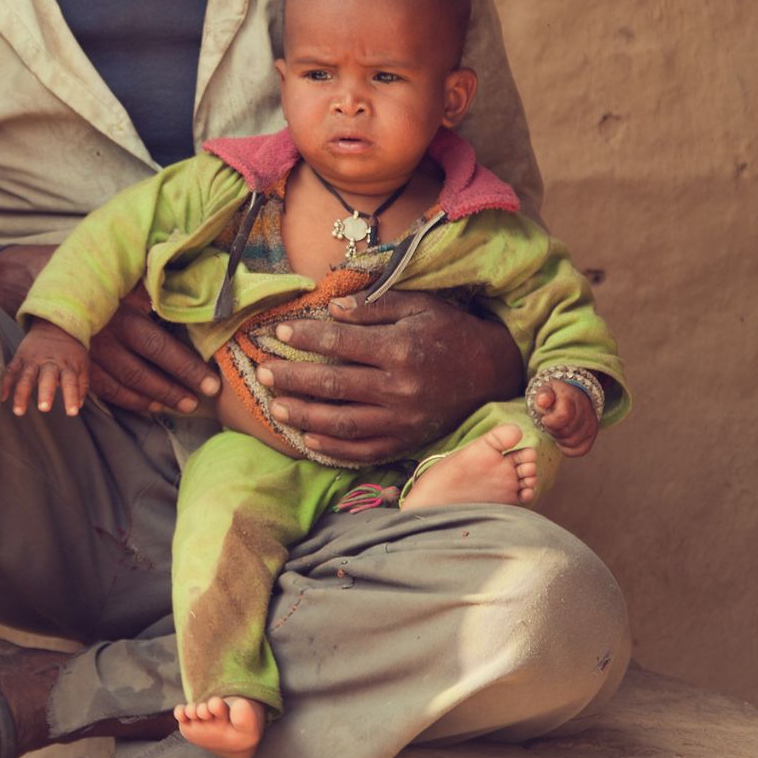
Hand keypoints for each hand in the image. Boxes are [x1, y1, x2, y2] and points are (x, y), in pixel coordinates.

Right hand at [0, 245, 219, 416]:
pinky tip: (149, 407)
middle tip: (200, 401)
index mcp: (120, 314)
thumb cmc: (95, 277)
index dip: (187, 368)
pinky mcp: (78, 366)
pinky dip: (128, 401)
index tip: (211, 383)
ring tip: (180, 406)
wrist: (48, 286)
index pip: (160, 347)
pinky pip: (105, 390)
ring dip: (155, 398)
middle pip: (144, 371)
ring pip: (125, 385)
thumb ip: (153, 285)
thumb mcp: (124, 275)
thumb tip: (190, 292)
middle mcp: (105, 338)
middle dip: (175, 388)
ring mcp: (89, 356)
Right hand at [3, 323, 90, 415]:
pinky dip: (6, 383)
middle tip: (44, 408)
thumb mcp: (83, 363)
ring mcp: (33, 359)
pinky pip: (11, 370)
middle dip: (45, 392)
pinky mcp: (20, 357)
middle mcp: (50, 362)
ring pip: (26, 377)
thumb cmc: (70, 351)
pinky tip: (2, 397)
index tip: (72, 412)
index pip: (71, 382)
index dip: (72, 396)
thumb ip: (82, 384)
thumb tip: (79, 405)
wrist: (54, 326)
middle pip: (47, 378)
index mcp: (67, 364)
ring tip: (19, 411)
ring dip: (22, 393)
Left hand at [253, 289, 524, 466]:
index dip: (305, 338)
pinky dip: (333, 450)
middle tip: (264, 372)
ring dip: (303, 416)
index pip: (340, 344)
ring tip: (275, 406)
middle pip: (333, 386)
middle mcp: (400, 388)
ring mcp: (403, 420)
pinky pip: (363, 452)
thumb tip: (330, 309)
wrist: (493, 372)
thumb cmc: (450, 332)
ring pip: (342, 423)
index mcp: (401, 349)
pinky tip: (308, 439)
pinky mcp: (407, 442)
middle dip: (292, 379)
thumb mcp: (420, 306)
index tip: (279, 332)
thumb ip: (374, 306)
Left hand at [533, 378, 599, 456]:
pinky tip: (562, 442)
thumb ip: (542, 395)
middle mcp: (585, 410)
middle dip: (553, 431)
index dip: (550, 422)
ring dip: (560, 440)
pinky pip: (582, 449)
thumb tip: (542, 401)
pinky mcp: (593, 433)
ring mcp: (591, 422)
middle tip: (550, 424)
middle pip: (567, 431)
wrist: (573, 394)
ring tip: (556, 430)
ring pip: (573, 442)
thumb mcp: (546, 389)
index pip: (563, 416)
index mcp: (571, 397)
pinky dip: (569, 450)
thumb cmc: (556, 395)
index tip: (545, 419)